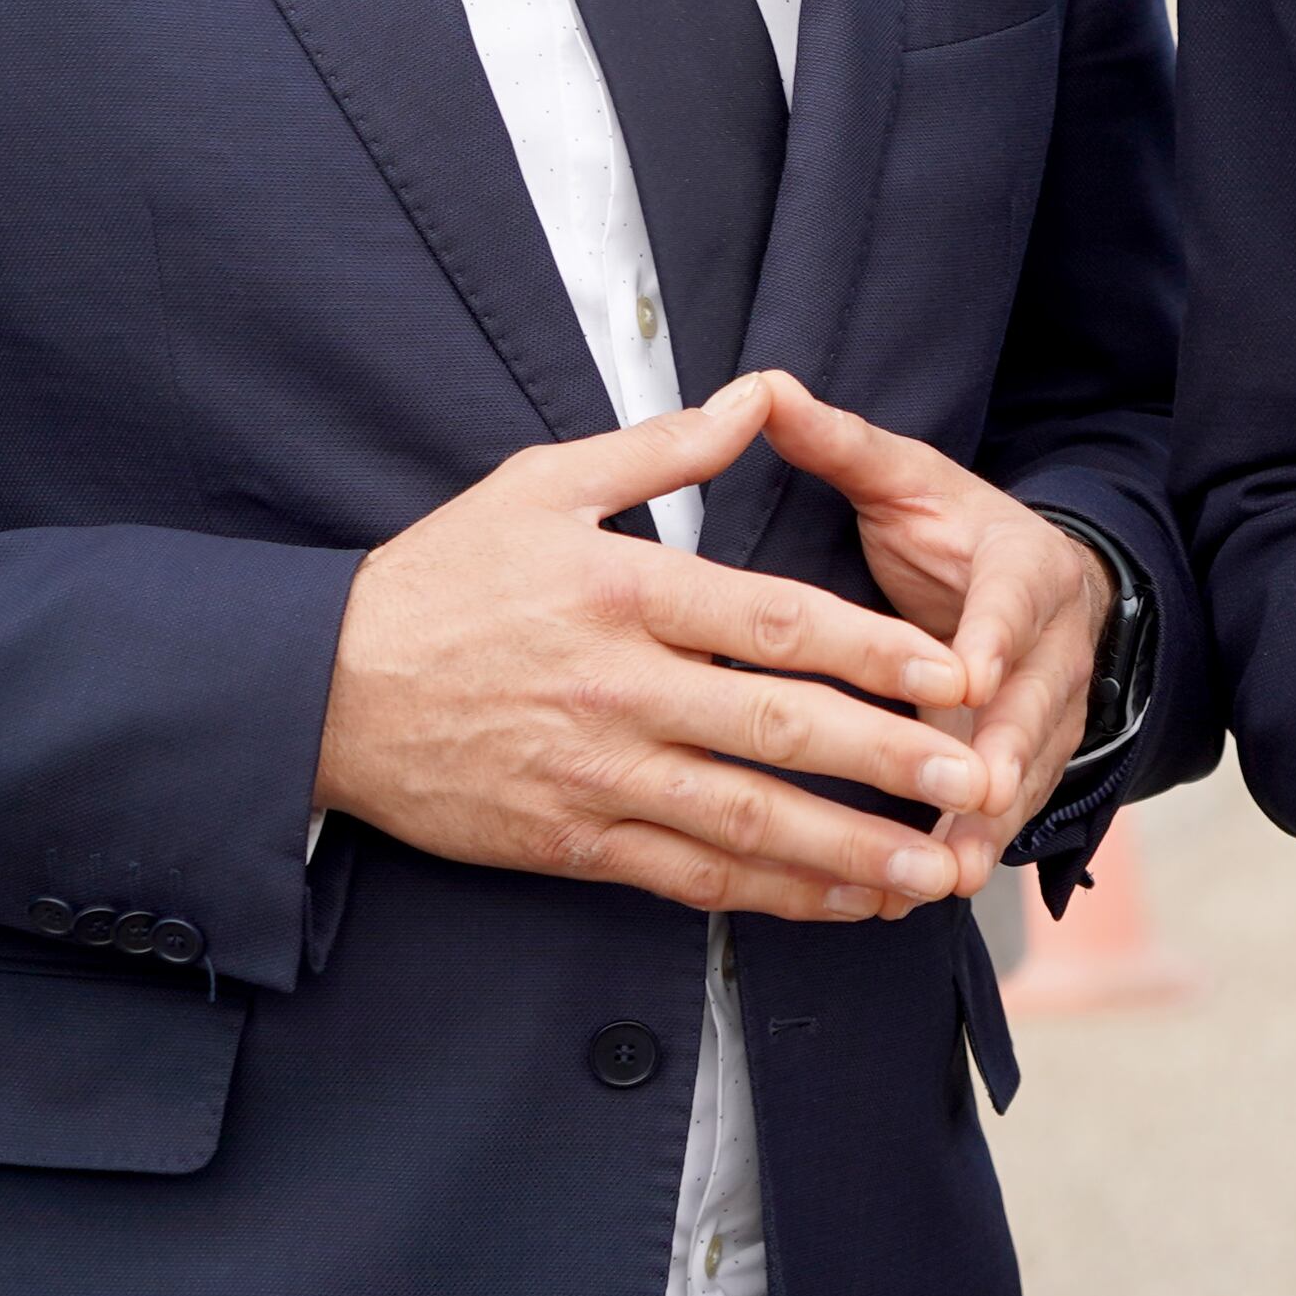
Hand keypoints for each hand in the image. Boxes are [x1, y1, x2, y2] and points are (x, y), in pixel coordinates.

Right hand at [314, 385, 989, 922]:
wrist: (320, 688)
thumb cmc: (439, 575)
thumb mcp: (542, 483)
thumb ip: (663, 448)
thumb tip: (757, 394)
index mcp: (626, 591)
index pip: (776, 625)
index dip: (875, 652)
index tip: (954, 673)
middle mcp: (621, 688)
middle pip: (779, 730)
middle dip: (890, 761)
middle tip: (975, 780)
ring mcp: (597, 772)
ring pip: (746, 821)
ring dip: (850, 849)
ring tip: (933, 868)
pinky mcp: (572, 839)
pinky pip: (689, 876)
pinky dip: (771, 894)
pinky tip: (838, 901)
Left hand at [751, 371, 1110, 887]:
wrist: (1027, 582)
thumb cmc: (950, 531)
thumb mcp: (905, 479)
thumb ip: (839, 443)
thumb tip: (763, 387)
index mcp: (1023, 564)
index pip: (1017, 598)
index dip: (998, 637)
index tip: (968, 673)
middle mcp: (1053, 643)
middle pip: (1038, 701)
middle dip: (1007, 751)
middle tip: (972, 794)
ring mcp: (1048, 710)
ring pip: (1031, 771)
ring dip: (991, 823)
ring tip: (948, 870)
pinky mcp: (1027, 762)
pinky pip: (1007, 812)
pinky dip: (971, 850)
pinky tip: (922, 892)